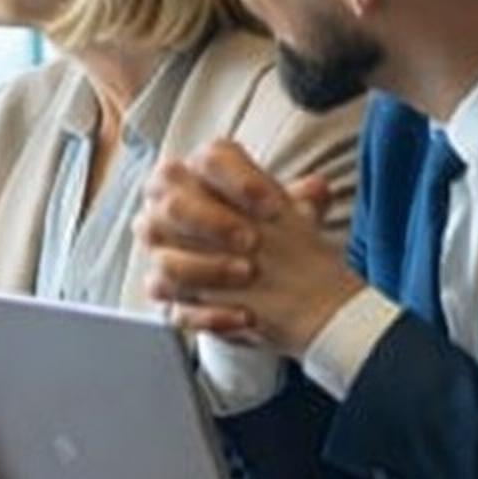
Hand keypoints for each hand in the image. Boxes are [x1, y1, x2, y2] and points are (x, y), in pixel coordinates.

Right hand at [136, 140, 363, 354]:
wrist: (262, 271)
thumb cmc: (268, 228)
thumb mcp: (290, 213)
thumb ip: (304, 199)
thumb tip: (315, 189)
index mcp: (198, 174)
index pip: (208, 161)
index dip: (237, 180)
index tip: (272, 205)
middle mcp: (168, 210)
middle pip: (171, 206)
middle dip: (211, 222)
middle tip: (252, 240)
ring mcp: (162, 255)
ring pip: (165, 261)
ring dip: (207, 269)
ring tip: (249, 274)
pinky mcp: (168, 298)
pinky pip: (175, 308)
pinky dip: (210, 315)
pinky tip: (245, 317)